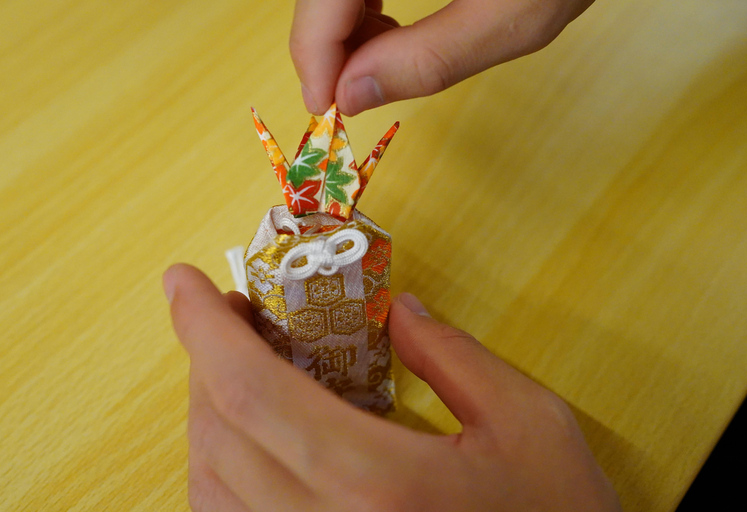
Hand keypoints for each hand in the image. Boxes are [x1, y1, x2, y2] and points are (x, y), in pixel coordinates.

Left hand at [164, 263, 621, 511]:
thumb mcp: (530, 425)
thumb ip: (456, 357)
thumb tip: (398, 312)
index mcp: (378, 486)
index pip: (252, 392)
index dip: (205, 328)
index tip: (184, 282)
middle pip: (220, 434)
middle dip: (207, 358)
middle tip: (232, 315)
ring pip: (210, 489)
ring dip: (208, 414)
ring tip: (238, 368)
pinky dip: (220, 473)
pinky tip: (249, 443)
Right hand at [290, 0, 593, 115]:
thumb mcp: (515, 13)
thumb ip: (432, 58)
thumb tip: (355, 96)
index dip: (314, 56)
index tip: (327, 108)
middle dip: (330, 43)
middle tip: (358, 92)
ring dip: (346, 25)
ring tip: (384, 60)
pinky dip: (364, 2)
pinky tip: (389, 26)